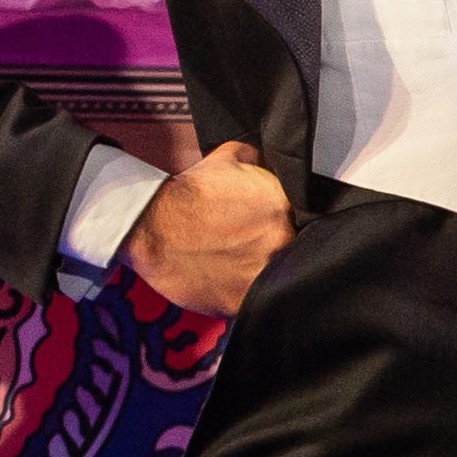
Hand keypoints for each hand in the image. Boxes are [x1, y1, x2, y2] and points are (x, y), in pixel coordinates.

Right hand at [120, 139, 293, 315]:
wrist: (152, 225)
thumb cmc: (189, 192)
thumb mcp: (230, 156)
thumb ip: (262, 160)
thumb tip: (273, 165)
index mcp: (284, 205)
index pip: (304, 218)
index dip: (289, 222)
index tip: (269, 226)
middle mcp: (282, 240)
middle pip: (293, 249)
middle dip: (275, 247)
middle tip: (250, 245)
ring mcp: (264, 273)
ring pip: (276, 277)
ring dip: (261, 271)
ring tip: (237, 264)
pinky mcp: (243, 299)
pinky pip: (254, 300)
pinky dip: (242, 292)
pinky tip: (227, 281)